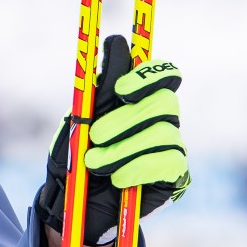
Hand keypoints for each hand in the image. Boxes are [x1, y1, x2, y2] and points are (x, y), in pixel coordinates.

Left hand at [36, 34, 189, 246]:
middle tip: (95, 135)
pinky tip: (117, 178)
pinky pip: (169, 163)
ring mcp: (170, 146)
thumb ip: (99, 88)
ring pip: (164, 134)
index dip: (149, 76)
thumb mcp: (77, 120)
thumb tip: (117, 43)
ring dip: (123, 149)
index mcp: (137, 100)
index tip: (121, 91)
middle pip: (165, 103)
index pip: (164, 74)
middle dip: (126, 119)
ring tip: (95, 163)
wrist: (71, 203)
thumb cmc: (73, 156)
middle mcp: (159, 119)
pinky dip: (137, 168)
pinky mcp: (174, 174)